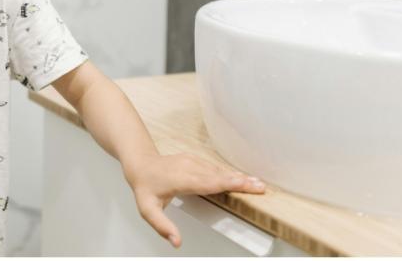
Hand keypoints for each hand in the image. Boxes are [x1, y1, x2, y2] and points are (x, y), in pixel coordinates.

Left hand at [123, 152, 265, 248]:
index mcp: (181, 179)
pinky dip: (229, 173)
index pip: (210, 182)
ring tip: (257, 183)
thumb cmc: (145, 187)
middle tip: (261, 186)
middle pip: (219, 175)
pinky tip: (240, 178)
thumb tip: (177, 242)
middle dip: (240, 181)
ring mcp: (193, 161)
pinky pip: (214, 167)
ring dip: (238, 177)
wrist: (140, 164)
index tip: (247, 186)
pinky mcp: (195, 160)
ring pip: (219, 170)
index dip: (229, 184)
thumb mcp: (147, 210)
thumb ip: (162, 226)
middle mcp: (189, 167)